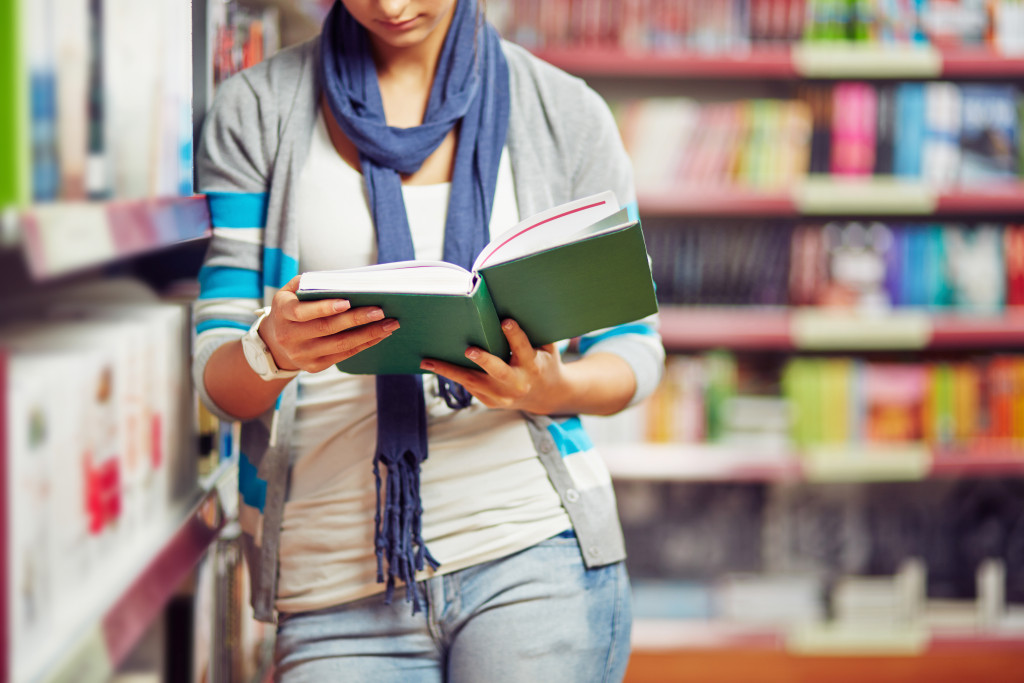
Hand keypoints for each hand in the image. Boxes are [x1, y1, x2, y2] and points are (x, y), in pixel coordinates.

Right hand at [259, 276, 399, 373]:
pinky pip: (344, 355)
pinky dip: (364, 344)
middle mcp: (290, 336)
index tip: (348, 301)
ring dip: (368, 334)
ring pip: (340, 345)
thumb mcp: (290, 292)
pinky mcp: (314, 366)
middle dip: (356, 319)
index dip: (325, 307)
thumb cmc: (291, 308)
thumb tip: (343, 281)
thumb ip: (310, 284)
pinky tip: (380, 335)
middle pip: (327, 329)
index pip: (303, 312)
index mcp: (283, 313)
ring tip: (389, 324)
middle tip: (380, 311)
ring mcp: (302, 354)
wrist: (275, 343)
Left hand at [419, 319, 569, 414]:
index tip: (505, 322)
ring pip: (474, 382)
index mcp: (533, 366)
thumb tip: (515, 303)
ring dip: (449, 371)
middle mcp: (517, 382)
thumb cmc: (543, 361)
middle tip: (469, 350)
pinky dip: (453, 375)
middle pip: (498, 372)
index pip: (523, 349)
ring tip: (427, 361)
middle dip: (484, 361)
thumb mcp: (547, 347)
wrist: (545, 395)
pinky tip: (436, 366)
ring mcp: (502, 396)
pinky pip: (470, 387)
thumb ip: (535, 331)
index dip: (515, 336)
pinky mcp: (490, 402)